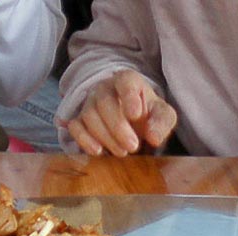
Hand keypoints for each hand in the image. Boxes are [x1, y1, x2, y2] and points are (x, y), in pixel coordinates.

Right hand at [61, 69, 177, 155]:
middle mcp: (104, 88)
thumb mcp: (162, 115)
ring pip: (89, 116)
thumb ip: (162, 123)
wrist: (131, 119)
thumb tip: (154, 138)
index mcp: (127, 81)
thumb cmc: (147, 113)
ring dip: (106, 137)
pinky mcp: (79, 120)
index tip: (136, 115)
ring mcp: (89, 103)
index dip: (129, 96)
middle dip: (118, 127)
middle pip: (104, 102)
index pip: (125, 81)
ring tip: (122, 152)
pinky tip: (98, 151)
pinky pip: (75, 126)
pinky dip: (84, 140)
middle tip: (133, 147)